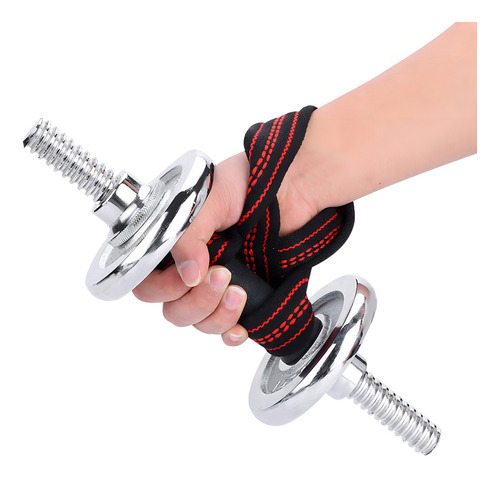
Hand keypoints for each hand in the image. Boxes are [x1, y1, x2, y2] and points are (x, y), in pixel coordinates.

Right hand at [133, 146, 320, 345]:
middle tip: (221, 276)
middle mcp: (189, 264)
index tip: (190, 276)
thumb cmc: (251, 182)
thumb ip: (192, 234)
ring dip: (215, 315)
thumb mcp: (213, 197)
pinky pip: (224, 328)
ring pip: (196, 321)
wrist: (293, 189)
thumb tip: (188, 274)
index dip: (163, 286)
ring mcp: (213, 282)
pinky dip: (229, 332)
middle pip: (172, 308)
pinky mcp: (239, 295)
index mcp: (173, 240)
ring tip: (239, 292)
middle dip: (195, 301)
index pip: (148, 280)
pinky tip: (240, 326)